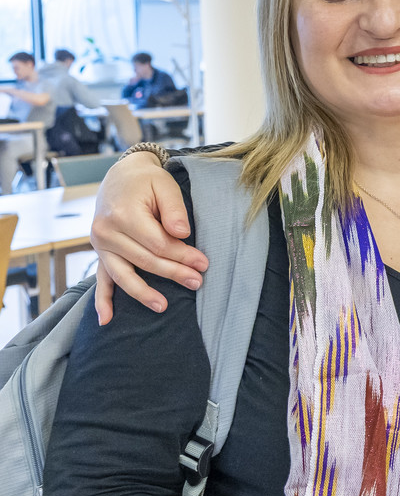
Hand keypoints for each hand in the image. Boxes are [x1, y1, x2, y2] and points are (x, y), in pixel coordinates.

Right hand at [90, 153, 208, 324]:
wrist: (120, 175)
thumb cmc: (147, 181)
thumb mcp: (165, 185)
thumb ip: (175, 209)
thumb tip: (183, 233)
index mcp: (123, 215)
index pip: (158, 244)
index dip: (182, 255)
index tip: (203, 263)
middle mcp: (106, 232)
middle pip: (144, 261)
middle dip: (173, 273)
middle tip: (197, 282)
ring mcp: (99, 245)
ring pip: (123, 275)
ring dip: (144, 293)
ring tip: (164, 307)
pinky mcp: (100, 252)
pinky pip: (100, 279)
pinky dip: (102, 300)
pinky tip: (106, 320)